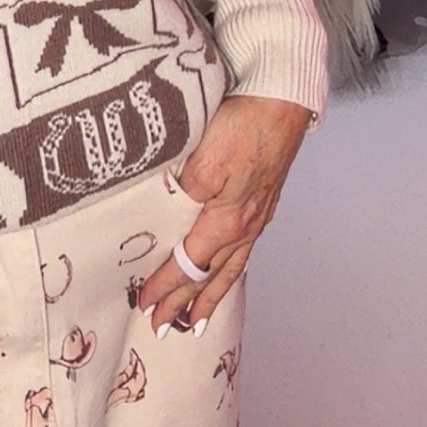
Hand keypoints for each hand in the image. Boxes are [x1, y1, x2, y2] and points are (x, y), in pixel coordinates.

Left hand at [138, 95, 311, 337]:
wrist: (281, 99)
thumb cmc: (245, 123)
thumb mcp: (204, 158)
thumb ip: (183, 194)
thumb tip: (166, 218)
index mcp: (227, 221)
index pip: (189, 264)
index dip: (166, 286)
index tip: (144, 303)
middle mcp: (245, 226)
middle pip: (211, 276)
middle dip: (186, 303)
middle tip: (164, 328)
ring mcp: (256, 215)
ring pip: (230, 268)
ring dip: (211, 296)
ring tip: (197, 320)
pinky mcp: (261, 200)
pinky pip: (242, 250)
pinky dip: (229, 271)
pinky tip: (225, 271)